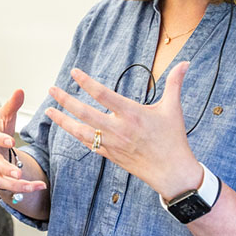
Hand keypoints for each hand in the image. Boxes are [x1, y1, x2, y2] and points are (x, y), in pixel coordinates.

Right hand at [0, 89, 46, 193]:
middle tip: (18, 174)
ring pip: (0, 180)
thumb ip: (12, 105)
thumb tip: (20, 90)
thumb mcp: (3, 116)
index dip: (0, 140)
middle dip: (6, 169)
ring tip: (35, 186)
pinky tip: (35, 187)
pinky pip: (7, 188)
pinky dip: (21, 189)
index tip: (11, 141)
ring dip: (17, 185)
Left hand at [45, 63, 202, 199]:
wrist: (172, 173)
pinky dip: (76, 135)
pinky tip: (68, 128)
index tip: (74, 72)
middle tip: (52, 89)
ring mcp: (112, 144)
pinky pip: (88, 144)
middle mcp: (118, 129)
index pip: (103, 95)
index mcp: (132, 114)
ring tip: (49, 111)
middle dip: (65, 100)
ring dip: (63, 121)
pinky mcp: (110, 155)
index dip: (87, 82)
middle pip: (85, 113)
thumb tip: (186, 62)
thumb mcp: (173, 109)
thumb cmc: (173, 139)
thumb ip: (175, 83)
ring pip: (81, 131)